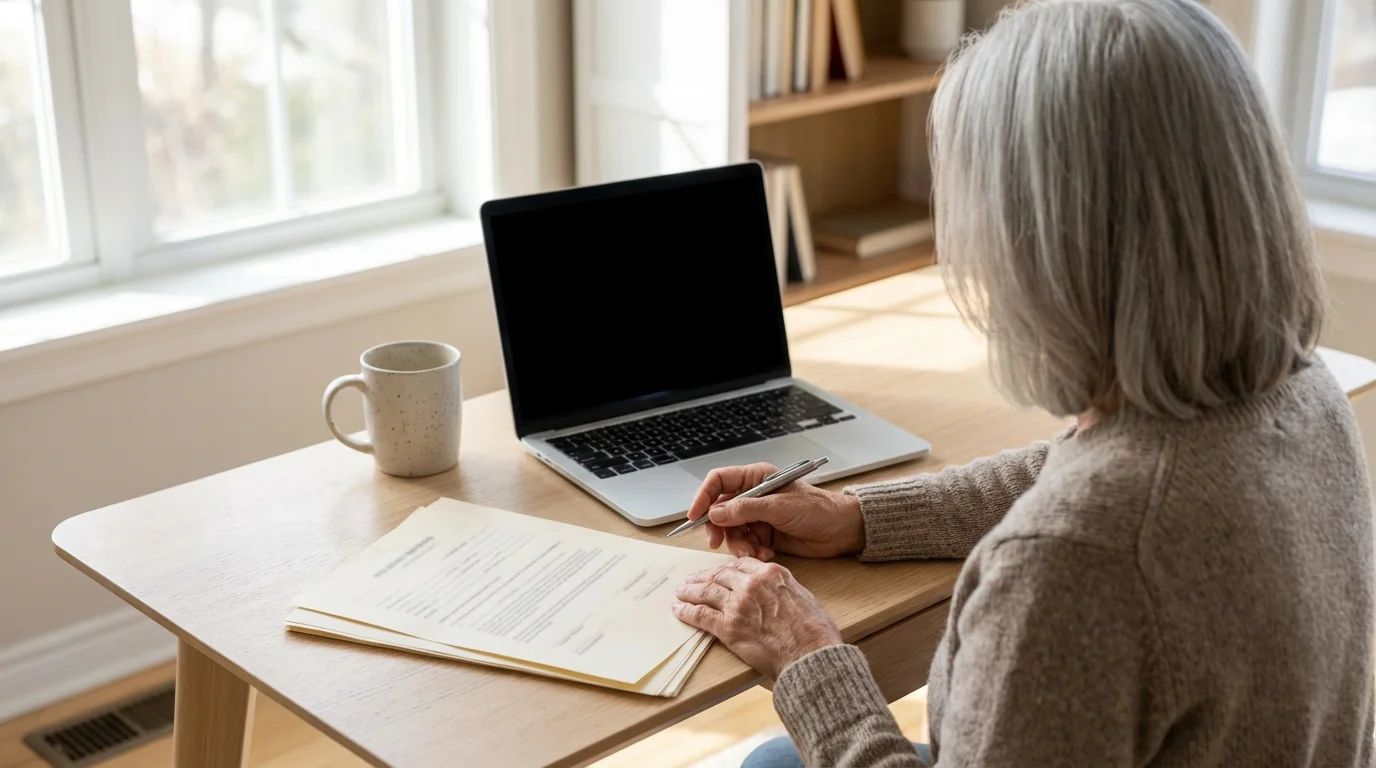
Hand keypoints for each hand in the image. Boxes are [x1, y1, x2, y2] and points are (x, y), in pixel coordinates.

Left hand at [673, 558, 842, 678]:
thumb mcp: (803, 597)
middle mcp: (752, 584)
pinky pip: (701, 615)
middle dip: (702, 577)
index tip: (717, 572)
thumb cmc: (814, 632)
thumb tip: (774, 593)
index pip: (740, 565)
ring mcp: (738, 604)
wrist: (810, 654)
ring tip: (680, 593)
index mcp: (772, 574)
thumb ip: (782, 589)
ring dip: (690, 591)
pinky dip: (687, 611)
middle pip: (719, 575)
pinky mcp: (728, 627)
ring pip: (706, 591)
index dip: (724, 569)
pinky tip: (678, 610)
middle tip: (691, 580)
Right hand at [686, 463, 863, 559]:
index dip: (704, 496)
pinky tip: (766, 553)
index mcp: (756, 478)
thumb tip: (716, 513)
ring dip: (739, 544)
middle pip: (721, 510)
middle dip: (720, 528)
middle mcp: (754, 495)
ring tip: (753, 553)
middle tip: (720, 543)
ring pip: (733, 531)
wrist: (841, 530)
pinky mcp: (765, 534)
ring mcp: (759, 516)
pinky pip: (746, 543)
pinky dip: (751, 551)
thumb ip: (745, 509)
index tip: (695, 516)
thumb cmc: (817, 509)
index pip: (719, 481)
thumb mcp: (779, 507)